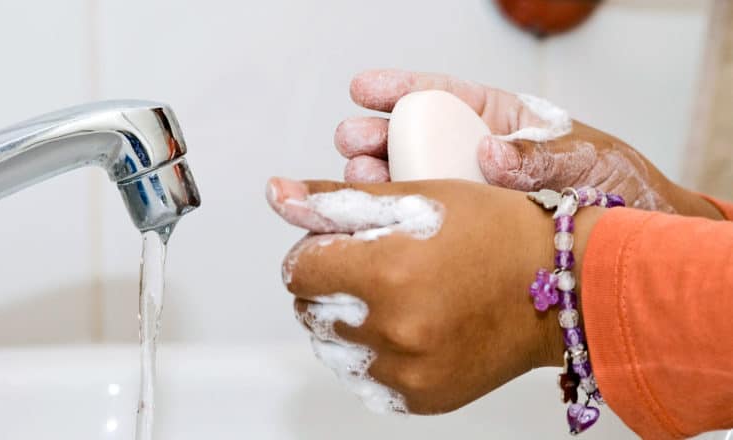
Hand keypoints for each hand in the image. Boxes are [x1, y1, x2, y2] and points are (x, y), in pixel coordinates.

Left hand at [266, 177, 604, 413]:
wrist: (562, 287)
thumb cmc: (498, 233)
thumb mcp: (416, 197)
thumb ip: (338, 199)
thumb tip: (279, 192)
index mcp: (387, 272)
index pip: (297, 269)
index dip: (317, 252)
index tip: (341, 246)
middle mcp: (394, 330)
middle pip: (310, 309)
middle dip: (331, 285)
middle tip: (377, 267)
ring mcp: (407, 372)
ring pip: (332, 347)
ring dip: (347, 322)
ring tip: (394, 297)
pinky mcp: (420, 399)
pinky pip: (365, 378)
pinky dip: (373, 354)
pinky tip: (406, 328)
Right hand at [335, 69, 721, 218]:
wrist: (629, 249)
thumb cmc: (615, 186)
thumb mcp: (585, 159)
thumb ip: (539, 156)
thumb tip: (489, 152)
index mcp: (501, 120)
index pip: (444, 94)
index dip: (401, 88)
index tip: (364, 88)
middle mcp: (475, 154)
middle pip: (413, 136)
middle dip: (376, 134)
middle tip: (352, 141)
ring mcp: (467, 193)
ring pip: (410, 178)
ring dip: (377, 176)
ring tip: (358, 179)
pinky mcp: (465, 230)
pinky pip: (426, 220)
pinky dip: (397, 217)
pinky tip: (377, 219)